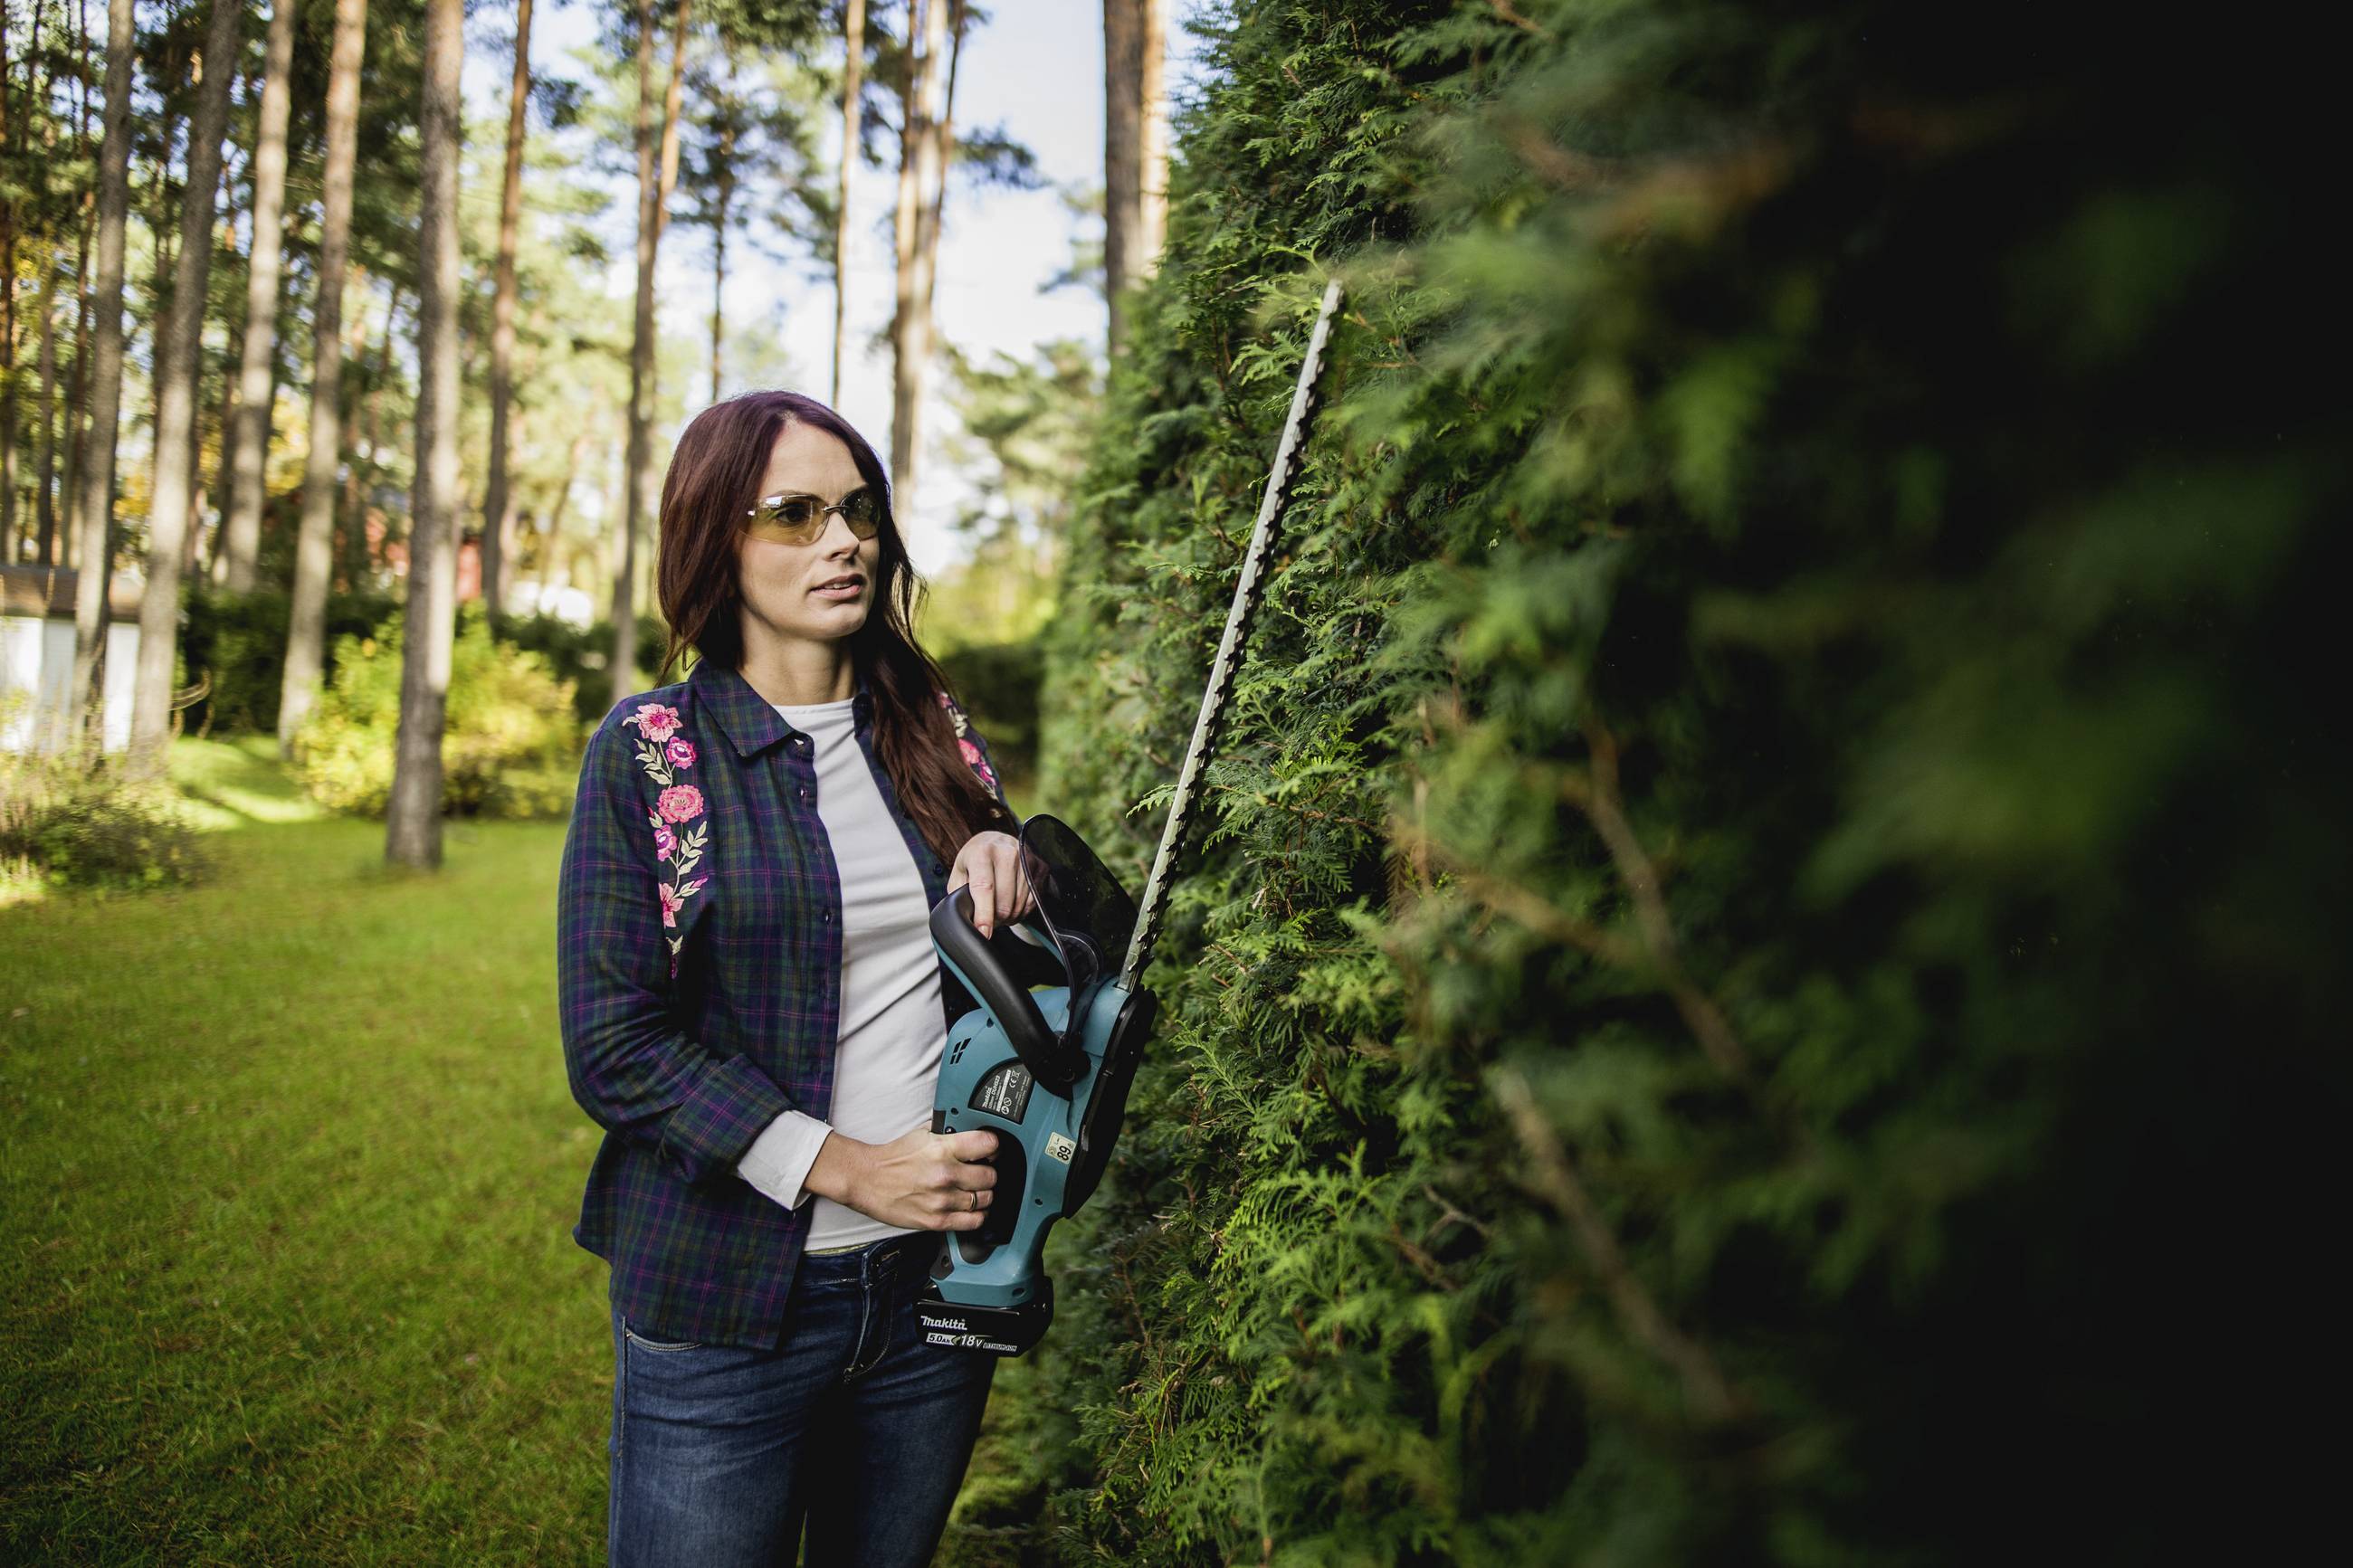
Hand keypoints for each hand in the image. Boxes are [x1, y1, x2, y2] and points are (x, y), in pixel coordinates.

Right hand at [803, 1125, 999, 1230]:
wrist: (866, 1180)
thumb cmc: (893, 1158)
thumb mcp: (923, 1134)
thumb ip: (949, 1135)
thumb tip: (972, 1133)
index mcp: (943, 1148)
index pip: (989, 1144)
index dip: (994, 1147)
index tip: (991, 1150)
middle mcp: (945, 1174)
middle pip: (992, 1176)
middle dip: (989, 1173)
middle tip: (981, 1172)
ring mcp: (942, 1199)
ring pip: (986, 1199)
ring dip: (984, 1195)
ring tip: (975, 1191)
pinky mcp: (937, 1220)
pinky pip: (974, 1221)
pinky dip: (978, 1215)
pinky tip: (972, 1209)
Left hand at [946, 829, 1034, 937]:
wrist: (995, 841)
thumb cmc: (975, 860)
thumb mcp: (959, 873)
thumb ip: (960, 895)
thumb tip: (966, 918)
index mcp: (982, 852)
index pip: (984, 888)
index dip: (984, 914)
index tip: (984, 932)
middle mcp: (1006, 851)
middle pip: (1005, 901)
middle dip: (996, 918)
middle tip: (988, 919)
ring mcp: (1026, 858)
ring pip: (1020, 903)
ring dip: (1009, 915)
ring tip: (999, 910)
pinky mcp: (1039, 866)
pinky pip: (1034, 901)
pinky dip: (1022, 910)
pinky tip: (1012, 906)